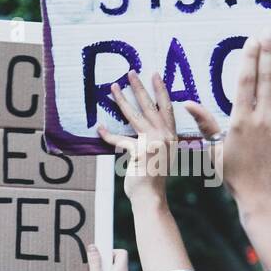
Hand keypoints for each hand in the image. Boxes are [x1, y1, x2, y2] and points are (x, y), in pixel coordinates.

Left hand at [98, 71, 178, 205]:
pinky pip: (120, 140)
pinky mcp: (138, 151)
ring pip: (134, 116)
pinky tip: (99, 128)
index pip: (167, 108)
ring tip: (113, 87)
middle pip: (150, 106)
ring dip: (122, 100)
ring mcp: (152, 143)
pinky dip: (108, 135)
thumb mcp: (160, 155)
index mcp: (171, 136)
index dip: (161, 90)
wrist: (151, 198)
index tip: (154, 75)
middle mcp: (164, 137)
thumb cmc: (153, 178)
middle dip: (139, 87)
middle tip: (131, 72)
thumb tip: (142, 129)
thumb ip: (155, 140)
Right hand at [184, 30, 270, 212]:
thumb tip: (187, 103)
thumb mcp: (216, 151)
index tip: (252, 40)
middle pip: (266, 76)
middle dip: (268, 50)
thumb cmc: (237, 178)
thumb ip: (206, 124)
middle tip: (270, 30)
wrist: (267, 198)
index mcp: (240, 121)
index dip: (250, 57)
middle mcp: (262, 118)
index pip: (246, 81)